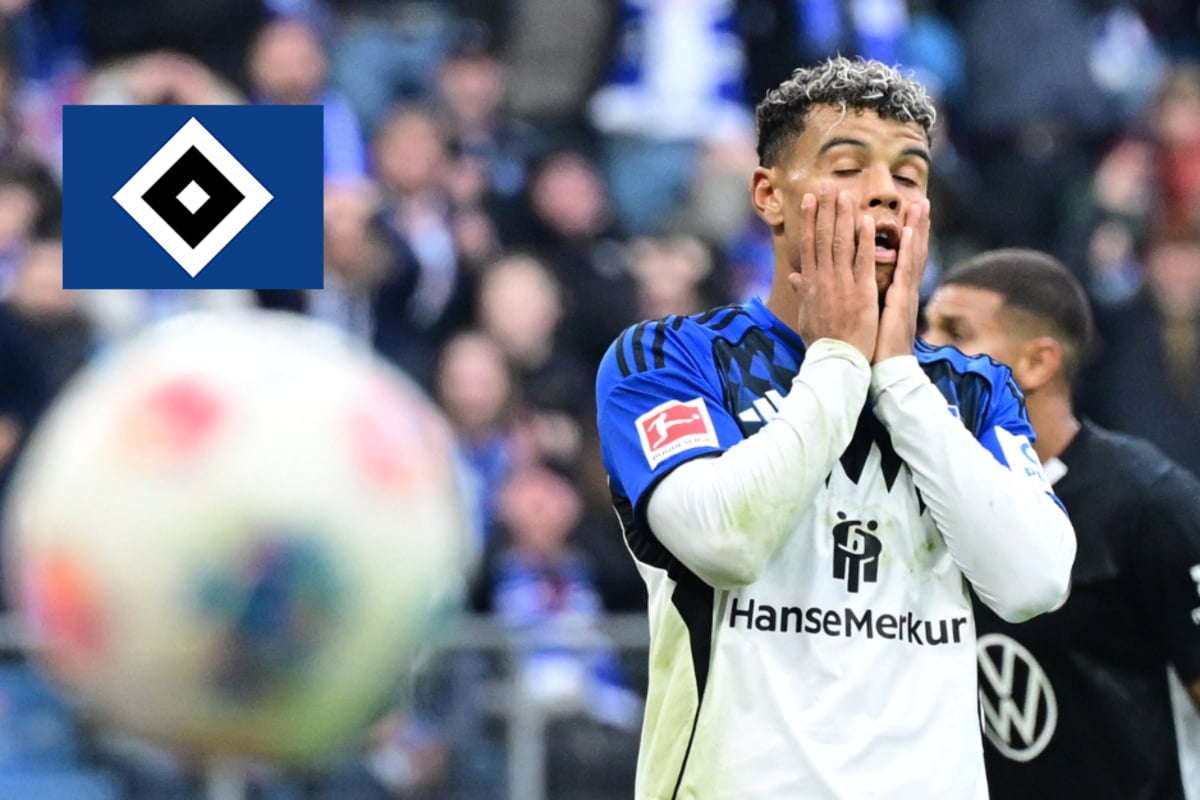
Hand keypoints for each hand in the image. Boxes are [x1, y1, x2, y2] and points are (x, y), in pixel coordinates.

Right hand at [789, 181, 878, 360]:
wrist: (835, 361)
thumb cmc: (821, 342)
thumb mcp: (806, 315)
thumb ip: (802, 292)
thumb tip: (794, 276)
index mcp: (810, 283)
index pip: (808, 244)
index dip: (808, 220)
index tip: (809, 200)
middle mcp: (823, 279)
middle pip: (823, 237)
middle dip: (825, 209)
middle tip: (827, 185)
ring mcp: (842, 284)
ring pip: (842, 243)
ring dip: (843, 217)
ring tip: (845, 194)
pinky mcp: (861, 292)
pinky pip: (863, 261)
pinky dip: (864, 241)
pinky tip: (866, 221)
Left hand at [873, 199, 929, 362]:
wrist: (884, 371)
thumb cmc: (873, 347)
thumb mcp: (864, 318)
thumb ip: (858, 299)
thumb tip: (842, 287)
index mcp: (894, 293)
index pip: (899, 259)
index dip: (903, 238)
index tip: (904, 215)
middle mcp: (903, 290)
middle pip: (911, 252)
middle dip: (917, 226)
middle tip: (920, 200)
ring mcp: (905, 294)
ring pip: (912, 255)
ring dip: (917, 229)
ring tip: (920, 205)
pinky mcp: (902, 301)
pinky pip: (905, 271)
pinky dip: (909, 250)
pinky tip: (910, 232)